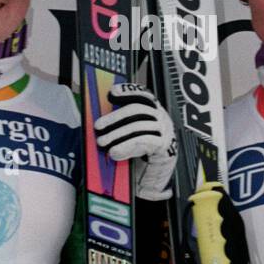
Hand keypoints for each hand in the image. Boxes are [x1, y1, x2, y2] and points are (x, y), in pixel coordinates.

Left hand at [93, 83, 176, 200]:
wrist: (158, 171)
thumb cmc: (142, 150)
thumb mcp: (132, 133)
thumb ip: (122, 124)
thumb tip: (101, 121)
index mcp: (153, 109)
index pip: (142, 94)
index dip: (127, 91)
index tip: (111, 93)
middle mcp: (161, 116)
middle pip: (136, 109)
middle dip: (114, 117)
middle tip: (98, 127)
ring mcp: (165, 130)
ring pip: (138, 126)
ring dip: (116, 135)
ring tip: (103, 143)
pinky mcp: (165, 145)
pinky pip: (143, 142)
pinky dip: (126, 147)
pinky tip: (115, 153)